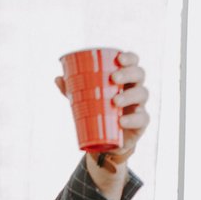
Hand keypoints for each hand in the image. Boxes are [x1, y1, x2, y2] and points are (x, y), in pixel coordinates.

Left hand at [55, 51, 148, 187]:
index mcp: (124, 79)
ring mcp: (140, 105)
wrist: (107, 142)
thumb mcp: (85, 100)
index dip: (129, 57)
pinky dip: (132, 119)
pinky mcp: (141, 123)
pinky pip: (142, 118)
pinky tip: (122, 121)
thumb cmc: (98, 113)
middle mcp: (135, 88)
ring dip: (129, 95)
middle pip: (139, 74)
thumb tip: (58, 78)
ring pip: (142, 94)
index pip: (132, 62)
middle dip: (128, 73)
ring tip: (115, 101)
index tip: (119, 58)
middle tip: (114, 78)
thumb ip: (72, 90)